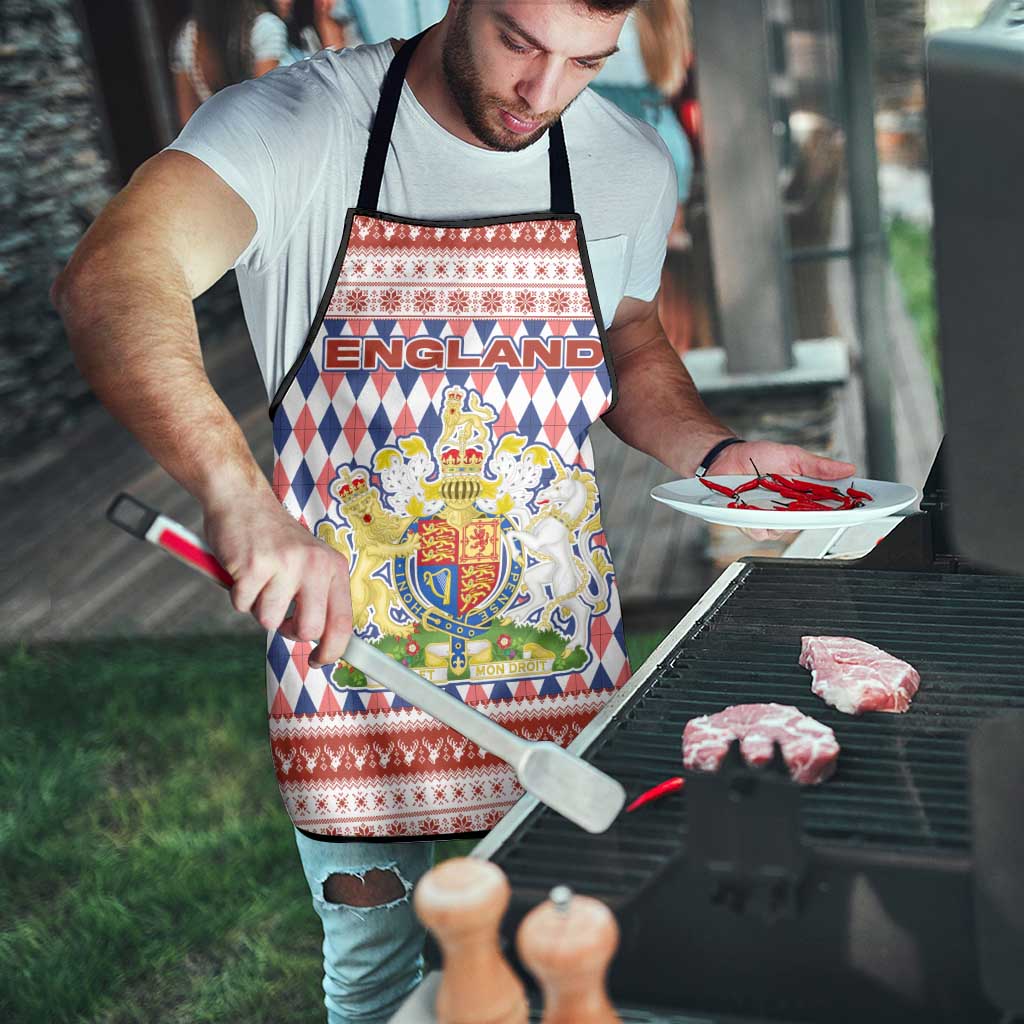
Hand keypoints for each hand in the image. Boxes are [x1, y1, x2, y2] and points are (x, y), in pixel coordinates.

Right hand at [203, 488, 352, 667]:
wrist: (241, 499)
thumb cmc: (274, 539)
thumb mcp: (309, 561)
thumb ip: (318, 596)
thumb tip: (324, 642)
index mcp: (333, 566)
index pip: (343, 622)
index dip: (332, 651)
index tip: (319, 660)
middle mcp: (315, 565)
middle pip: (308, 630)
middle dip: (289, 631)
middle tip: (280, 615)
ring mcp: (285, 565)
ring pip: (270, 621)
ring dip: (258, 607)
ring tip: (259, 580)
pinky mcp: (254, 566)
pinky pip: (242, 606)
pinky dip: (237, 595)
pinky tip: (242, 570)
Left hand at [709, 441, 856, 541]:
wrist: (726, 457)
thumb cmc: (758, 457)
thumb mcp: (792, 456)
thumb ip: (818, 466)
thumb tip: (848, 468)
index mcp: (803, 495)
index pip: (829, 507)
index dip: (844, 510)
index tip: (858, 508)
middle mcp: (789, 510)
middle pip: (809, 523)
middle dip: (813, 517)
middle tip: (814, 506)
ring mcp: (770, 518)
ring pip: (784, 530)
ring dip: (781, 519)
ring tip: (776, 504)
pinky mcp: (750, 523)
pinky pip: (760, 531)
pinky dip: (759, 523)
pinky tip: (755, 512)